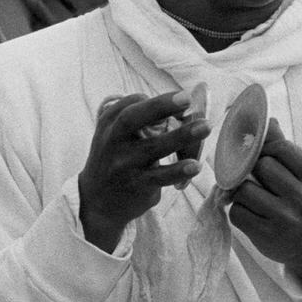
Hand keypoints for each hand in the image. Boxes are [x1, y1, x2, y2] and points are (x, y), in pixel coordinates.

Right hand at [78, 91, 209, 252]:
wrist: (96, 203)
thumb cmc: (115, 160)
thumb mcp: (115, 136)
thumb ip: (139, 121)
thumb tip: (182, 111)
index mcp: (109, 124)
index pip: (131, 104)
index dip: (158, 100)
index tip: (182, 99)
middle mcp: (113, 142)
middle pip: (132, 119)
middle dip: (160, 106)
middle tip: (187, 98)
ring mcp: (124, 164)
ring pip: (152, 148)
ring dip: (180, 136)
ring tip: (205, 126)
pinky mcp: (136, 185)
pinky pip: (160, 176)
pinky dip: (178, 171)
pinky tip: (195, 166)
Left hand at [227, 118, 301, 291]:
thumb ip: (289, 152)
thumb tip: (269, 121)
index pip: (283, 148)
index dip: (267, 148)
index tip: (263, 154)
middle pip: (262, 166)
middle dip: (254, 168)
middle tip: (255, 176)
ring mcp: (285, 219)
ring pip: (245, 189)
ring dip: (243, 190)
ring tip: (252, 195)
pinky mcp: (267, 237)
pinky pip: (238, 213)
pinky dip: (238, 211)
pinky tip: (250, 213)